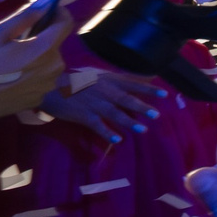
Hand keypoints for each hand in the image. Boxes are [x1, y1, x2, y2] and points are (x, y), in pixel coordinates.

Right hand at [0, 0, 73, 122]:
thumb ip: (25, 16)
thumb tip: (46, 0)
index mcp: (45, 50)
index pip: (66, 23)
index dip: (57, 12)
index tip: (45, 8)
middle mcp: (54, 69)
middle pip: (55, 43)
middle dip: (40, 36)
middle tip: (13, 39)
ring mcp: (47, 86)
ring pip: (48, 61)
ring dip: (35, 55)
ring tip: (8, 59)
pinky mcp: (39, 99)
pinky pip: (41, 77)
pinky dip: (31, 72)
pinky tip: (9, 76)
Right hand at [42, 66, 163, 145]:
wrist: (50, 88)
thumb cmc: (78, 83)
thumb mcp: (99, 76)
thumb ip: (117, 81)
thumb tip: (139, 83)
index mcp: (109, 80)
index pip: (133, 84)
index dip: (149, 89)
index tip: (165, 95)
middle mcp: (104, 91)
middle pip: (126, 99)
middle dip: (142, 107)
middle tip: (156, 115)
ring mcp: (94, 103)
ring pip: (114, 113)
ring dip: (129, 122)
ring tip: (142, 130)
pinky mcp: (83, 115)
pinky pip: (97, 125)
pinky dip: (108, 132)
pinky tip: (118, 139)